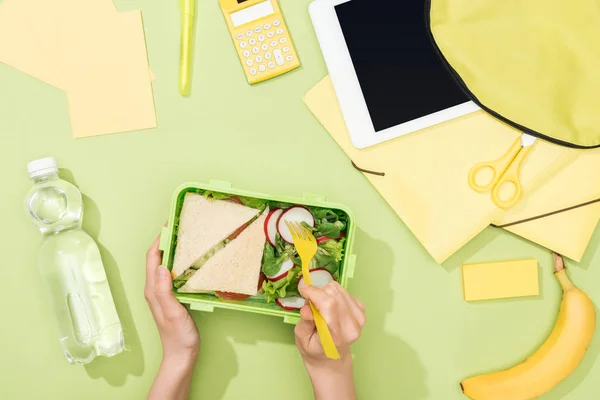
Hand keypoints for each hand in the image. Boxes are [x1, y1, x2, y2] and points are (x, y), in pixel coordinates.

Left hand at [146, 234, 198, 399]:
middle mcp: (154, 289)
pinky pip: (172, 274)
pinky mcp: (171, 297)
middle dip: (166, 241)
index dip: (159, 240)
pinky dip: (179, 263)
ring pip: (164, 265)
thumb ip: (165, 291)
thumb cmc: (179, 336)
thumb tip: (162, 266)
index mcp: (153, 290)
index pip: (152, 258)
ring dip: (172, 251)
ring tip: (186, 239)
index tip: (170, 225)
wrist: (181, 356)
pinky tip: (190, 261)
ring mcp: (162, 293)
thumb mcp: (174, 312)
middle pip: (157, 259)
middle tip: (181, 227)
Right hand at [295, 282, 365, 399]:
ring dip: (325, 291)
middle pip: (334, 295)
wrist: (332, 359)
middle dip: (317, 291)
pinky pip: (344, 291)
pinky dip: (333, 293)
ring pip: (339, 290)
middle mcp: (351, 327)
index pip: (329, 306)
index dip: (315, 293)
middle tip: (308, 299)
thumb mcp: (302, 340)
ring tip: (317, 302)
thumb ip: (305, 323)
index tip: (303, 290)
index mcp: (335, 337)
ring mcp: (359, 319)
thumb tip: (307, 308)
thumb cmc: (314, 349)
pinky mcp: (361, 311)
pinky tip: (328, 304)